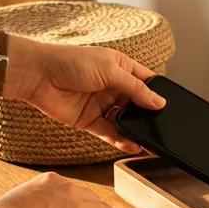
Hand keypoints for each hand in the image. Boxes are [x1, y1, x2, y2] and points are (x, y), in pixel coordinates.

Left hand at [5, 37, 166, 152]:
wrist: (38, 75)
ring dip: (135, 131)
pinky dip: (120, 140)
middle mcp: (112, 86)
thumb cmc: (70, 62)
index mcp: (120, 67)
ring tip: (149, 142)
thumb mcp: (109, 70)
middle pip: (136, 104)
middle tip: (161, 128)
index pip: (146, 82)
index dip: (157, 94)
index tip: (170, 106)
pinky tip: (132, 145)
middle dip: (147, 116)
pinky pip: (110, 132)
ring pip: (124, 121)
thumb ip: (135, 88)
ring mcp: (101, 104)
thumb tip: (159, 101)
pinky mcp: (89, 120)